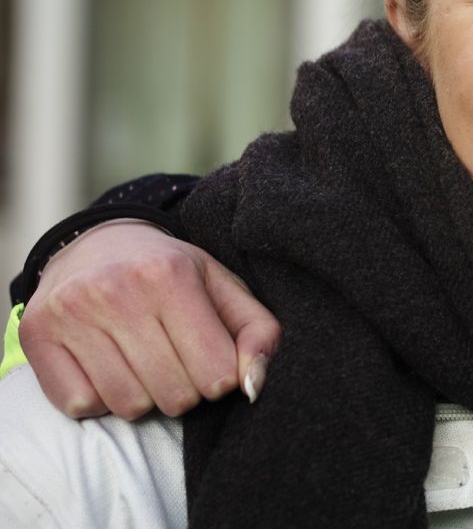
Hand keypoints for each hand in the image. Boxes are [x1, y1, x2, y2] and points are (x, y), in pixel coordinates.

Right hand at [18, 220, 280, 419]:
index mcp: (171, 275)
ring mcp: (71, 312)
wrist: (97, 244)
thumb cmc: (171, 273)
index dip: (221, 378)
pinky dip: (99, 399)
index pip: (217, 375)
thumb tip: (254, 387)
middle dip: (185, 390)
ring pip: (129, 405)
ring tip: (142, 362)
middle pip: (175, 396)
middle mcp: (116, 291)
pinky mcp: (37, 334)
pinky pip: (81, 405)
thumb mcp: (222, 288)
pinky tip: (106, 366)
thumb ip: (258, 332)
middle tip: (175, 360)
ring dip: (143, 397)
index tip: (211, 359)